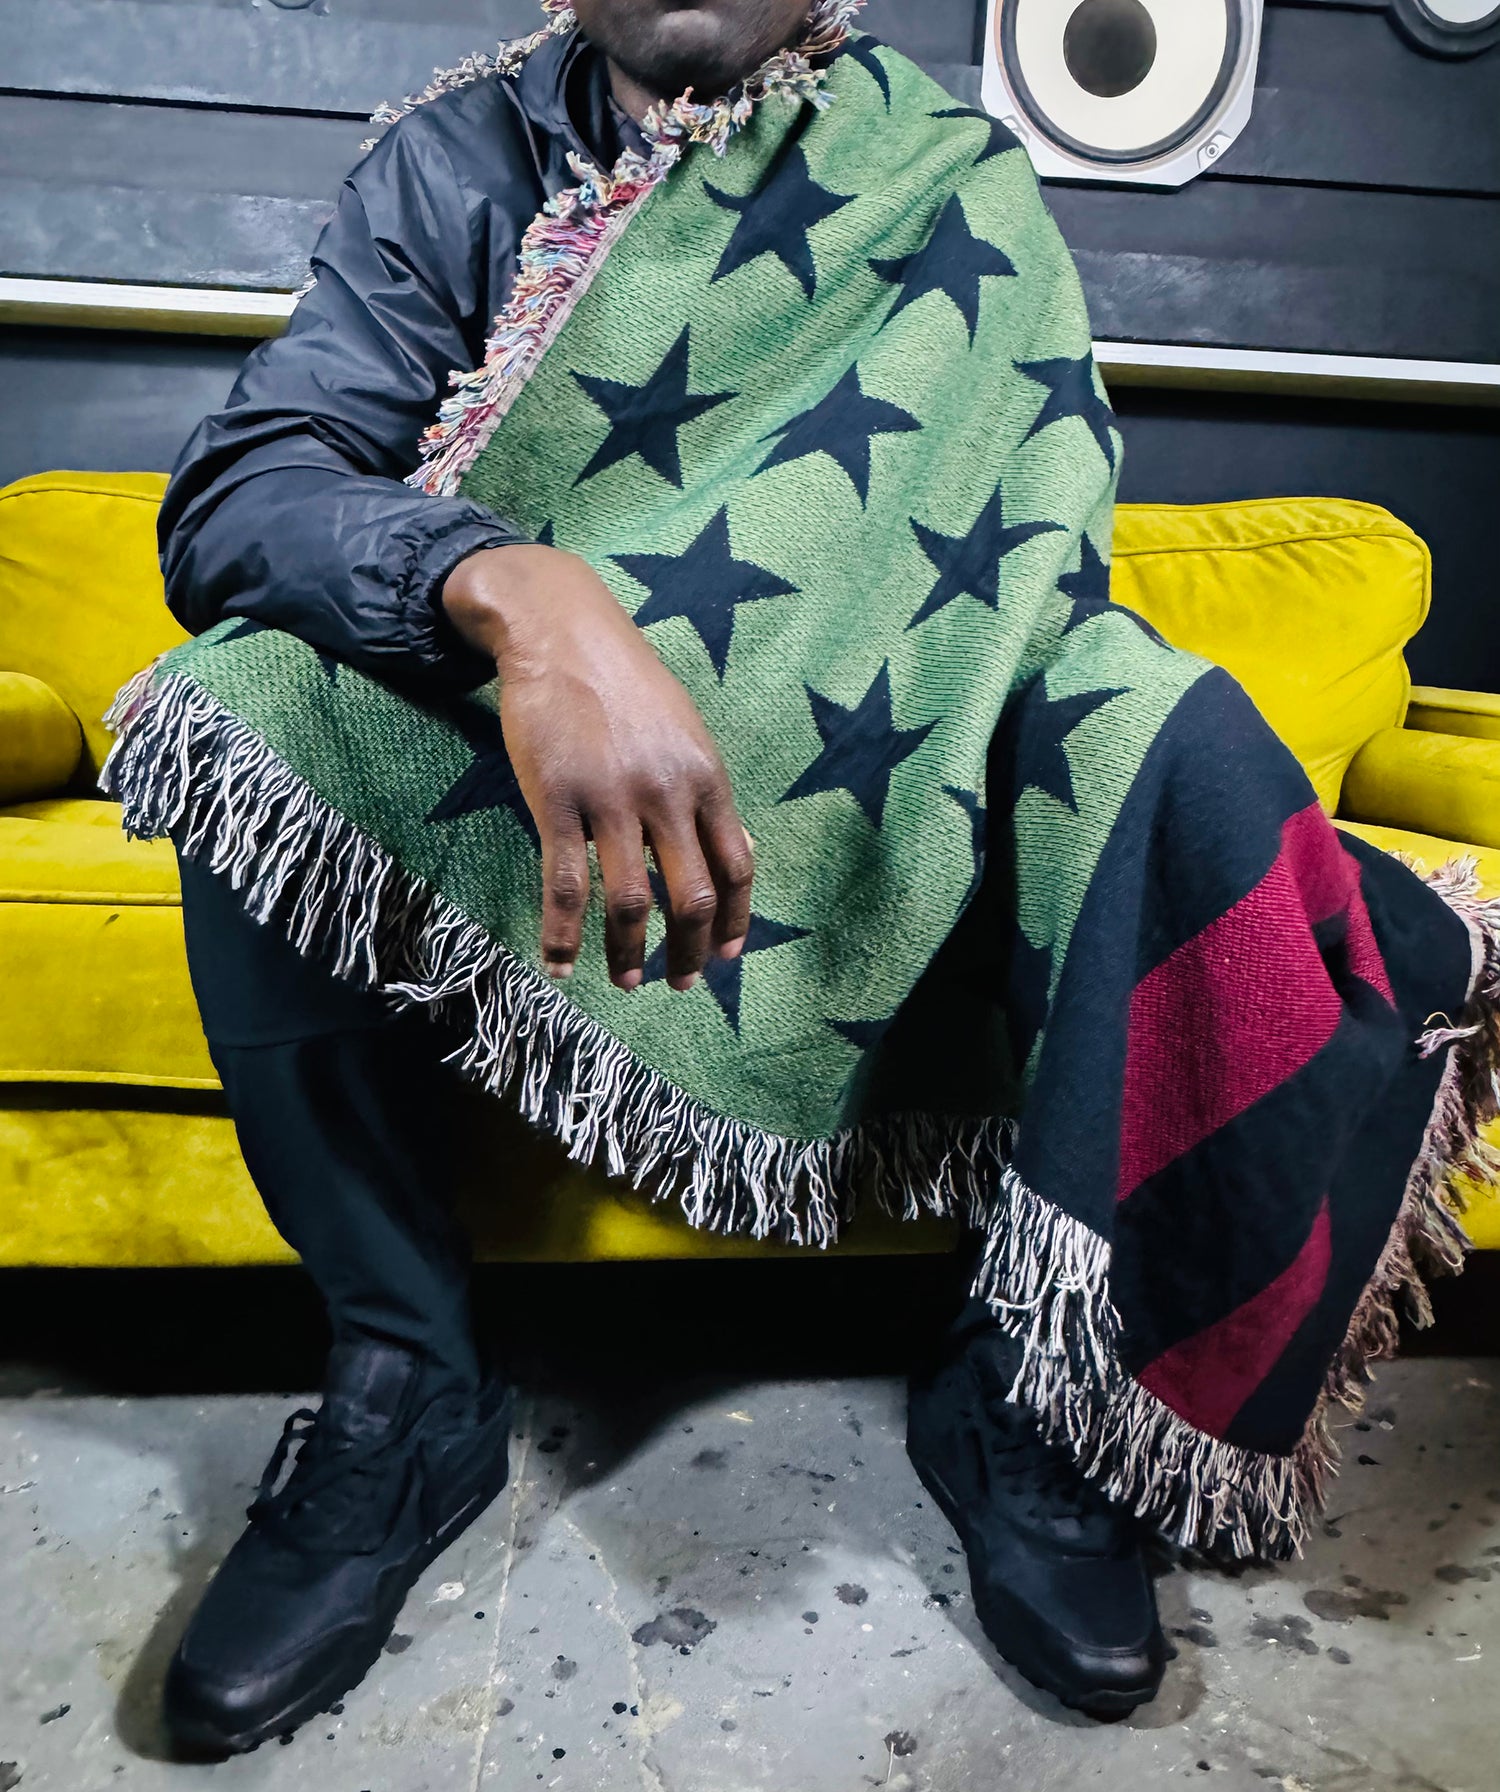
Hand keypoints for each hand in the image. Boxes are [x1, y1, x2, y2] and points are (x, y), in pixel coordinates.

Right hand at [442, 543, 752, 990]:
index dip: (736, 921)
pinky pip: (564, 886)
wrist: (560, 631)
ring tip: (625, 982)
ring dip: (630, 954)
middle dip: (691, 951)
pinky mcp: (557, 800)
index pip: (737, 867)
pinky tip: (559, 964)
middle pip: (692, 895)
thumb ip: (707, 794)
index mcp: (706, 777)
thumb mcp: (686, 732)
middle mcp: (667, 792)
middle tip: (680, 983)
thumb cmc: (625, 683)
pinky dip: (563, 936)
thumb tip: (738, 854)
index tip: (727, 957)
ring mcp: (612, 798)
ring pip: (630, 901)